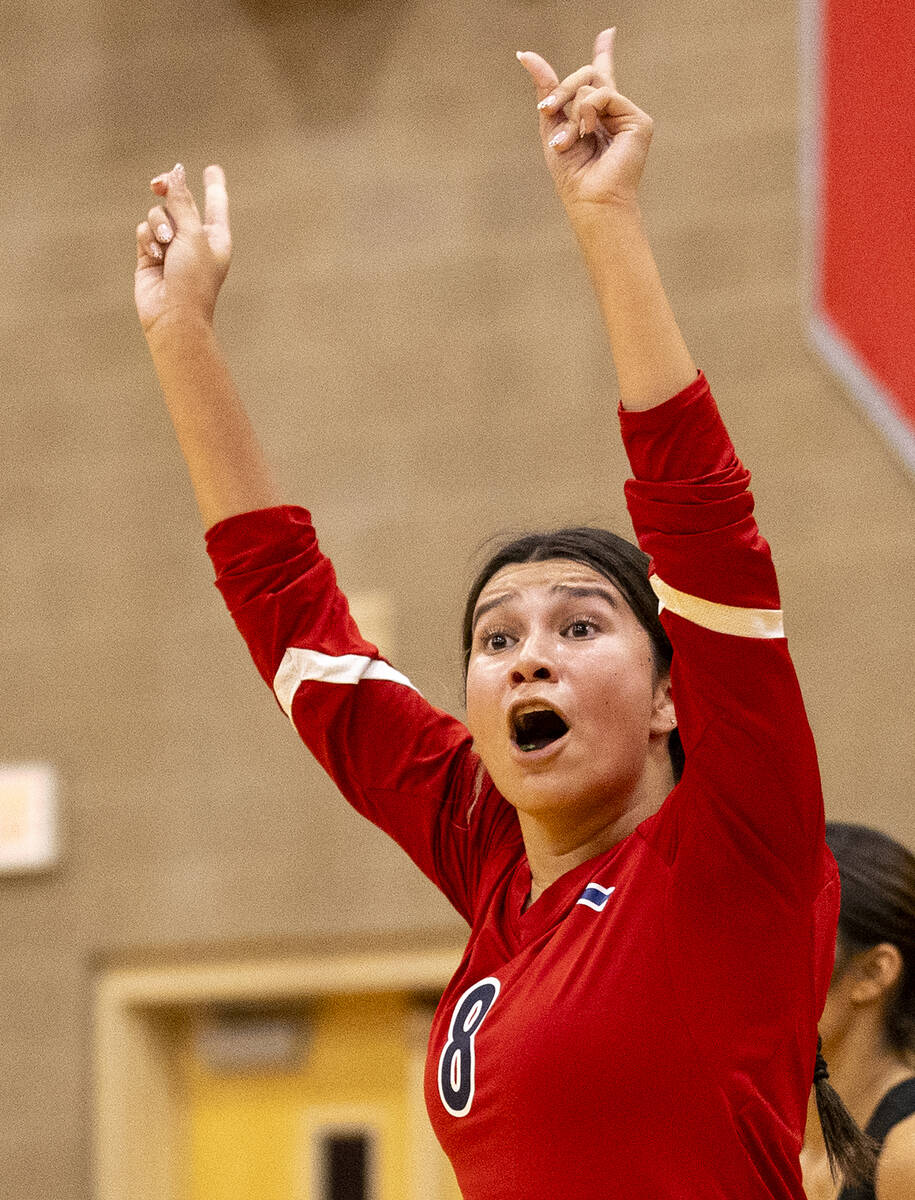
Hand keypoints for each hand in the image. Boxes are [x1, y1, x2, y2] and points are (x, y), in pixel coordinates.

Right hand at [134, 163, 231, 337]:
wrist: (173, 315)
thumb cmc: (193, 278)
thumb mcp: (193, 234)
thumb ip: (182, 202)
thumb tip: (176, 172)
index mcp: (215, 236)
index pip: (215, 203)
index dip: (213, 184)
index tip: (213, 168)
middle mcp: (194, 240)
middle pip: (180, 201)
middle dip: (169, 191)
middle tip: (157, 184)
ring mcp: (171, 247)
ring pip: (158, 214)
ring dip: (159, 224)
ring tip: (165, 245)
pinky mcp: (150, 254)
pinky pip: (144, 230)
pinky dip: (148, 238)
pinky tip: (155, 256)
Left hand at [517, 29, 652, 216]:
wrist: (589, 199)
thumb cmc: (571, 173)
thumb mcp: (551, 126)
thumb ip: (546, 90)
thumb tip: (525, 54)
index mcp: (596, 116)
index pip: (601, 78)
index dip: (604, 54)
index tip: (608, 33)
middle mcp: (613, 112)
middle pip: (588, 75)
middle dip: (562, 90)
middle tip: (546, 110)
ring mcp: (627, 115)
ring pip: (592, 84)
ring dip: (571, 111)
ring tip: (567, 140)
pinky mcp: (639, 121)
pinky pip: (604, 94)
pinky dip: (587, 111)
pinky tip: (586, 133)